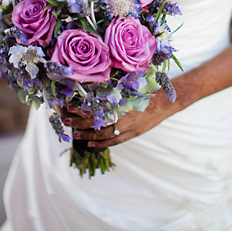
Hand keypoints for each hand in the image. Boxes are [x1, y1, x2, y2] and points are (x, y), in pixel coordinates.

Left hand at [55, 93, 177, 148]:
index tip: (70, 106)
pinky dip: (101, 144)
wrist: (165, 102)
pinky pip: (114, 141)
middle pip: (98, 122)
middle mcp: (124, 116)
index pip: (98, 107)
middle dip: (80, 122)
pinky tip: (89, 144)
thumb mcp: (129, 86)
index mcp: (122, 102)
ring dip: (87, 135)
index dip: (83, 108)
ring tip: (73, 134)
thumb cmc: (146, 90)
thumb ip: (112, 90)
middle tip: (66, 121)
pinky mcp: (132, 134)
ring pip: (104, 134)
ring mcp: (129, 127)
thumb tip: (91, 88)